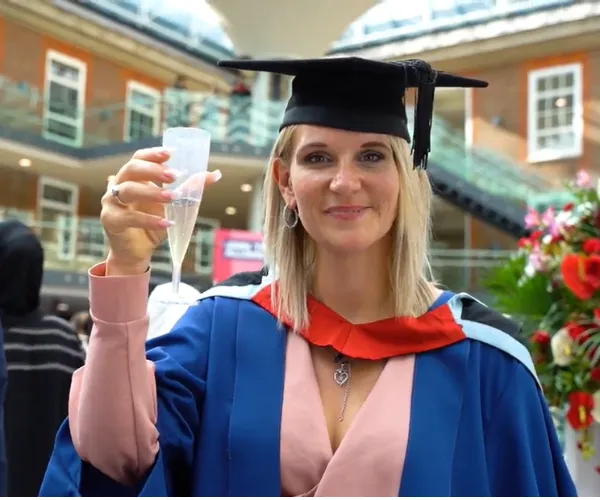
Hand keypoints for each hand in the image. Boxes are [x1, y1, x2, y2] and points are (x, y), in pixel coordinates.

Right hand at [100, 147, 220, 274]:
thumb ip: (190, 189)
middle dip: (153, 170)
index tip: (171, 153)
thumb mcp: (174, 205)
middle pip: (131, 169)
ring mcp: (112, 202)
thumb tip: (215, 174)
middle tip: (174, 176)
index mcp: (134, 178)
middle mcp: (119, 186)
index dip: (153, 154)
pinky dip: (149, 219)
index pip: (139, 158)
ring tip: (173, 197)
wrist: (137, 253)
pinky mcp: (110, 220)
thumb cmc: (153, 223)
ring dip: (152, 193)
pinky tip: (167, 223)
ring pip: (129, 190)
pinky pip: (129, 217)